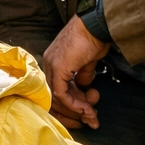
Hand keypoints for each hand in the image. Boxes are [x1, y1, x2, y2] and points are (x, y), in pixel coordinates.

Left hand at [41, 15, 109, 129]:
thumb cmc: (94, 37)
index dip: (69, 105)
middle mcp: (48, 64)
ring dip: (77, 111)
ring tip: (93, 115)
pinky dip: (75, 105)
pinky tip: (87, 109)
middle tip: (89, 120)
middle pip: (53, 97)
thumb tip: (84, 87)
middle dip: (72, 113)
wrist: (96, 24)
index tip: (84, 113)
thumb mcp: (88, 61)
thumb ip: (83, 75)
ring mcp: (51, 66)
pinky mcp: (58, 69)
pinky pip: (62, 94)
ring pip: (57, 99)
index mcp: (53, 61)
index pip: (55, 89)